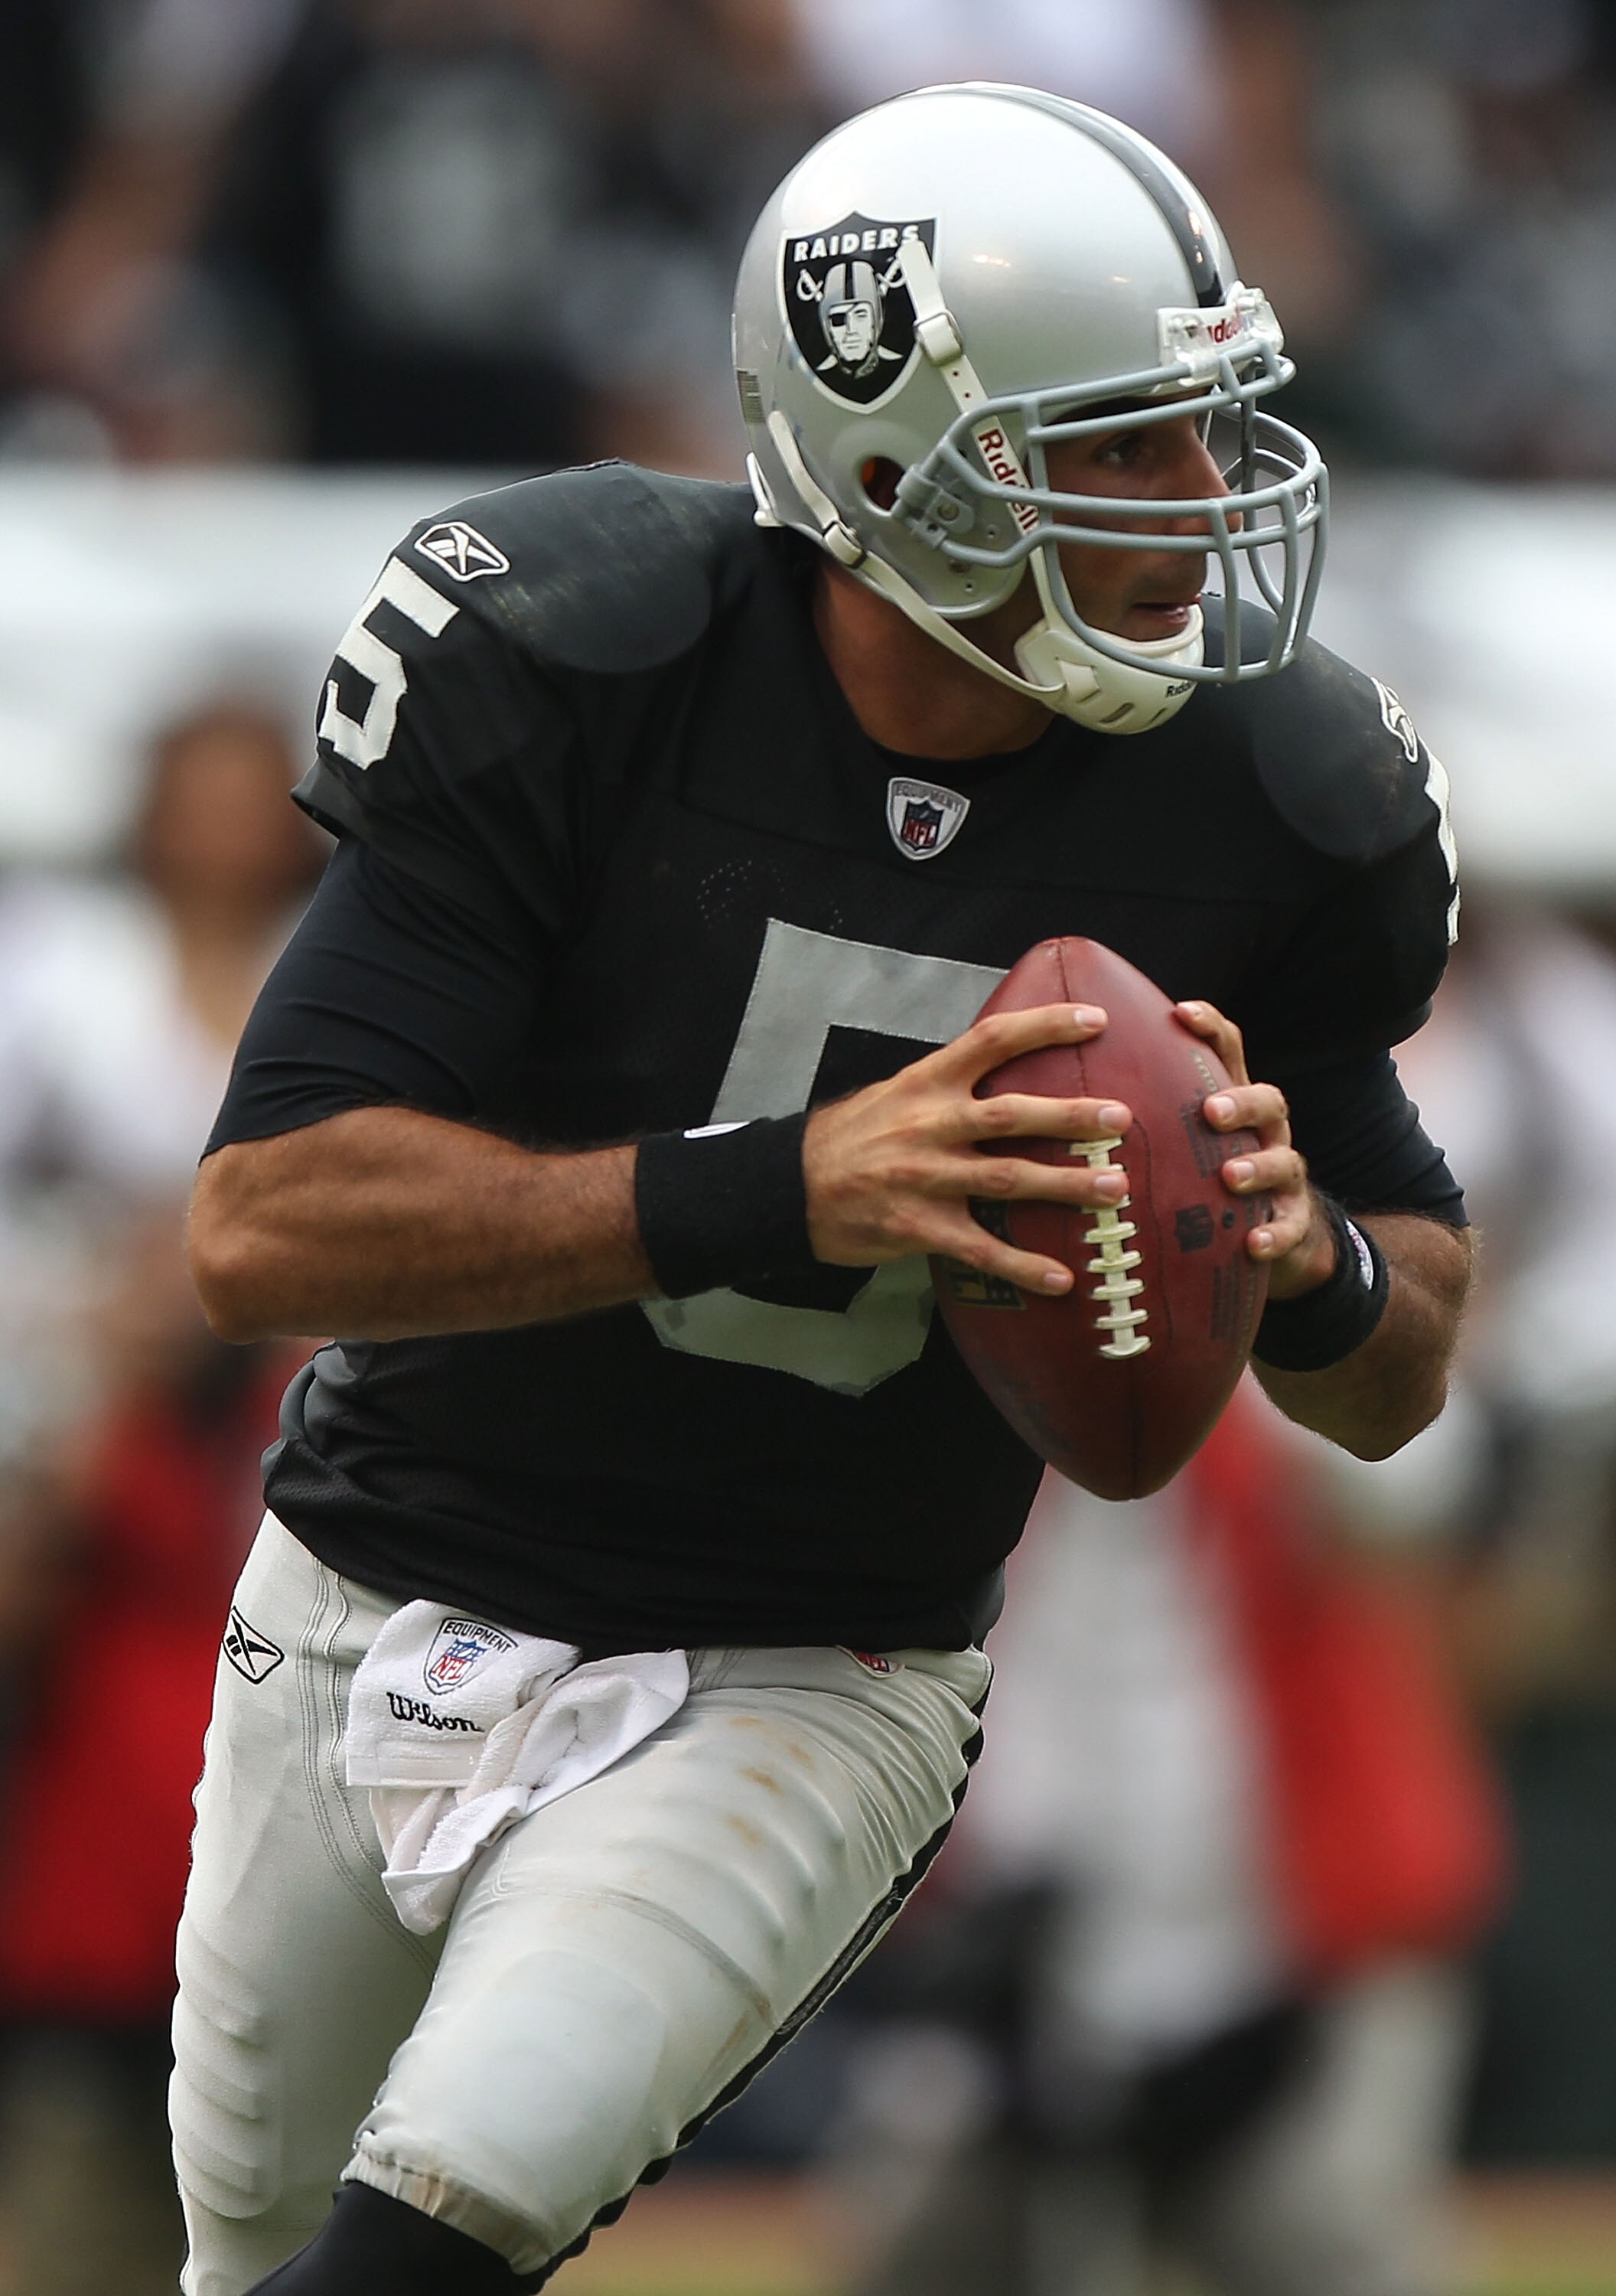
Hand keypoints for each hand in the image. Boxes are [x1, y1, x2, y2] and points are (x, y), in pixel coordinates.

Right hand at [803, 1003, 1133, 1295]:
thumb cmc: (847, 1138)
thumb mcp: (892, 1093)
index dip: (1045, 1025)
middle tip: (1121, 1119)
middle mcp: (929, 1125)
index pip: (992, 1040)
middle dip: (1070, 1116)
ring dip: (1064, 1186)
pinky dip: (1021, 1266)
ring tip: (1114, 1191)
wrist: (787, 1188)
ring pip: (1006, 1180)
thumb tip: (1002, 1074)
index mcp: (925, 1082)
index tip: (1094, 1020)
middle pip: (1011, 1115)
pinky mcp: (918, 1227)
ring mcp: (924, 1178)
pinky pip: (979, 1250)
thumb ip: (945, 1087)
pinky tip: (1060, 1279)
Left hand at [1173, 1000, 1336, 1299]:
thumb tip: (1063, 1093)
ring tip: (1230, 1177)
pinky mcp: (1293, 1220)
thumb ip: (1144, 1115)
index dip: (1211, 1027)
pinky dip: (1275, 1234)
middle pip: (1267, 1101)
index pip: (1228, 1052)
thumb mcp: (1178, 1142)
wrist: (1268, 1235)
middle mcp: (1265, 1132)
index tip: (1181, 1011)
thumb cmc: (1203, 1178)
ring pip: (1284, 1161)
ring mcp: (1284, 1176)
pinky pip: (1289, 1226)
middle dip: (1240, 1102)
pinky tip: (1253, 1244)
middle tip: (1210, 1111)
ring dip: (1258, 1166)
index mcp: (1234, 1102)